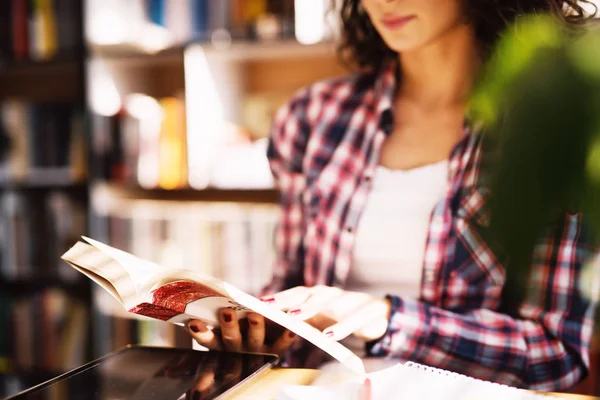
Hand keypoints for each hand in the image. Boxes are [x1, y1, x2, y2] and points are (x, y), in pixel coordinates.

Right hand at [186, 308, 296, 355]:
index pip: (208, 339)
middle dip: (228, 326)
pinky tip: (291, 329)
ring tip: (255, 315)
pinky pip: (281, 346)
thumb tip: (207, 293)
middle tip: (226, 311)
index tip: (192, 321)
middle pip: (231, 340)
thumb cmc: (246, 321)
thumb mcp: (233, 316)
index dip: (200, 332)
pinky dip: (286, 338)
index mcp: (223, 341)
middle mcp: (238, 349)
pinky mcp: (277, 350)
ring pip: (254, 342)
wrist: (278, 329)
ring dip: (254, 329)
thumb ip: (221, 309)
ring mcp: (258, 351)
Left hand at [263, 286, 391, 341]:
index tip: (257, 303)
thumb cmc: (343, 316)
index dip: (277, 297)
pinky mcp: (368, 310)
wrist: (380, 314)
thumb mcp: (322, 318)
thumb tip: (271, 323)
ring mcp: (350, 300)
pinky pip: (354, 319)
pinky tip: (330, 336)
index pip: (295, 294)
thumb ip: (302, 319)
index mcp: (319, 295)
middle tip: (268, 307)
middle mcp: (332, 294)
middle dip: (287, 300)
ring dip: (310, 309)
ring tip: (294, 318)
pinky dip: (342, 327)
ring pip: (329, 303)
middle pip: (307, 295)